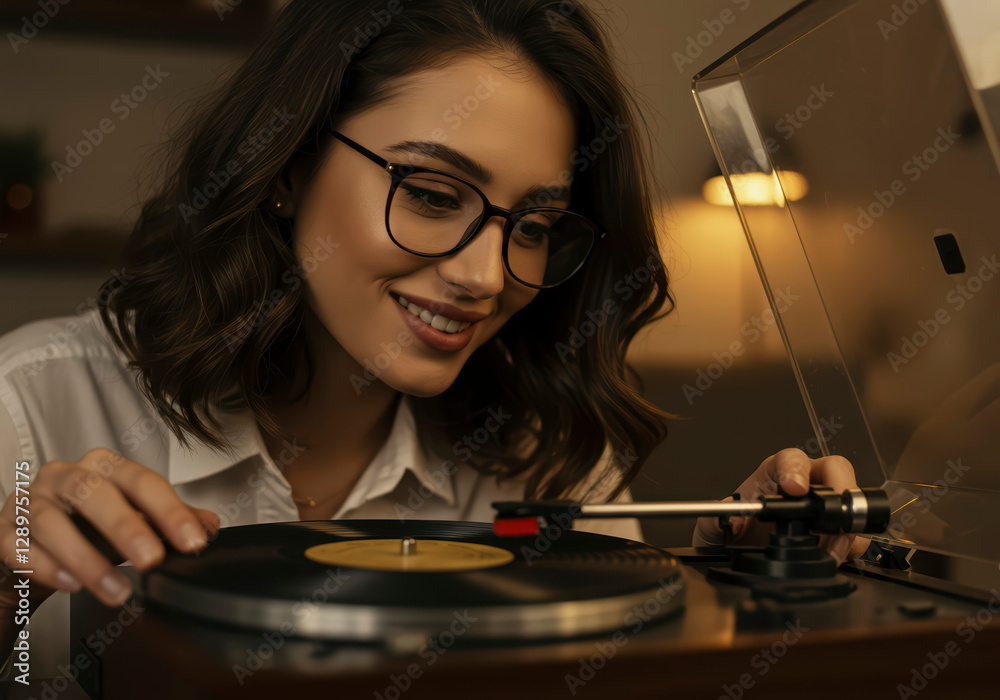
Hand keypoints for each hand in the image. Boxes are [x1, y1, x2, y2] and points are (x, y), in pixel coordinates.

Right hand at [0, 447, 220, 649]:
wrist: (33, 544)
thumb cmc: (88, 526)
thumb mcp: (133, 520)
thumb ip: (169, 521)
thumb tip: (209, 526)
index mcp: (104, 467)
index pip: (143, 481)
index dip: (171, 511)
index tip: (194, 542)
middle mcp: (65, 475)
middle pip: (95, 493)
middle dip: (127, 527)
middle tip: (151, 561)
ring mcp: (30, 500)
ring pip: (53, 522)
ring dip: (87, 559)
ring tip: (115, 590)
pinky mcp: (5, 529)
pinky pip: (18, 545)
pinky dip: (45, 566)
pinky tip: (70, 585)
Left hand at [692, 448, 870, 564]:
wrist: (739, 554)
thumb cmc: (733, 529)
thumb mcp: (712, 524)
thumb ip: (715, 518)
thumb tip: (730, 517)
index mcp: (774, 473)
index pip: (791, 457)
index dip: (795, 469)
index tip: (794, 487)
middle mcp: (804, 483)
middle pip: (836, 470)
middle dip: (837, 492)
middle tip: (827, 518)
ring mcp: (823, 507)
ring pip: (851, 503)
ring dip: (844, 527)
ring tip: (828, 548)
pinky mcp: (835, 532)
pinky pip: (855, 534)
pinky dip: (849, 547)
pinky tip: (833, 557)